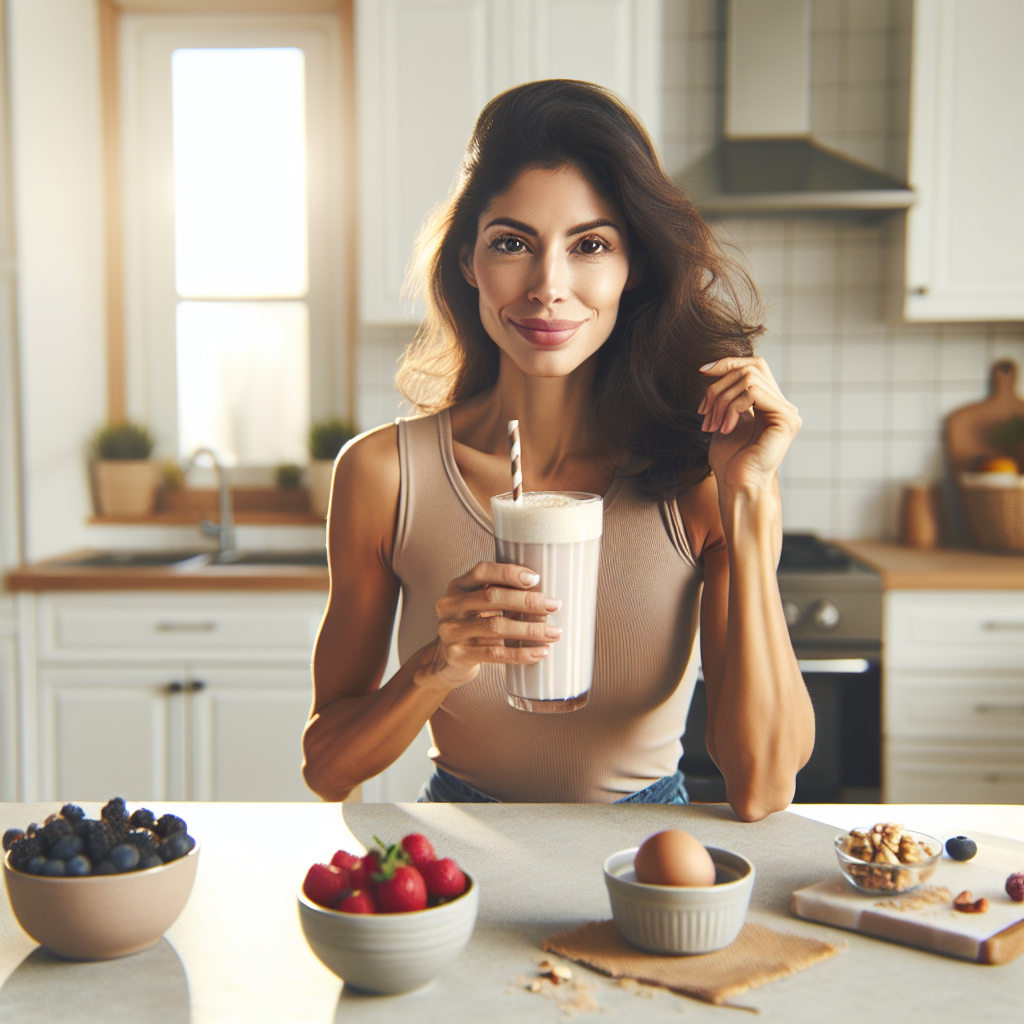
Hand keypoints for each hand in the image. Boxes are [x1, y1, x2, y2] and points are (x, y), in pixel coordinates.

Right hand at [417, 561, 561, 691]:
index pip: (482, 571)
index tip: (536, 579)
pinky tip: (539, 652)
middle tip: (554, 606)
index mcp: (457, 587)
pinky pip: (495, 653)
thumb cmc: (471, 628)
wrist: (446, 663)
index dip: (509, 573)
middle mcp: (450, 606)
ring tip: (554, 633)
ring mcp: (451, 631)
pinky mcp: (458, 655)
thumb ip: (499, 594)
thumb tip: (542, 592)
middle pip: (492, 598)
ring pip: (497, 627)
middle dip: (527, 601)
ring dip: (530, 630)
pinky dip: (521, 653)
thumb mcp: (476, 606)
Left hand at [698, 357, 800, 492]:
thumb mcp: (724, 419)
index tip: (702, 372)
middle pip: (750, 368)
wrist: (738, 486)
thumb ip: (727, 396)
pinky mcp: (785, 420)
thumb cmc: (730, 461)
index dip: (727, 363)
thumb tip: (715, 369)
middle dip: (719, 387)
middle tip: (704, 413)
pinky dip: (732, 407)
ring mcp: (787, 412)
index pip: (753, 366)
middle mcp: (783, 406)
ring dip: (722, 400)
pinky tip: (725, 429)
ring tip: (712, 425)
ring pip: (749, 379)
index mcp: (770, 405)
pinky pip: (753, 393)